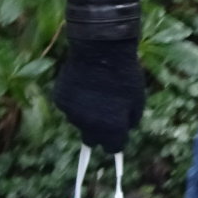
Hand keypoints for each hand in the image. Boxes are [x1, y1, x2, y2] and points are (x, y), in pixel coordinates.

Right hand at [52, 36, 145, 152]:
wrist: (100, 51)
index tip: (117, 136)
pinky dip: (75, 100)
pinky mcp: (60, 101)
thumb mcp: (137, 98)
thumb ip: (131, 119)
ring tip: (95, 93)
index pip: (113, 147)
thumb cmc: (124, 74)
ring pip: (79, 122)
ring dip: (86, 114)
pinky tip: (82, 84)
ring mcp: (72, 114)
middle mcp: (90, 126)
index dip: (116, 141)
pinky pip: (69, 107)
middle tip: (104, 118)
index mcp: (112, 127)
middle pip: (92, 139)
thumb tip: (125, 129)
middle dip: (99, 133)